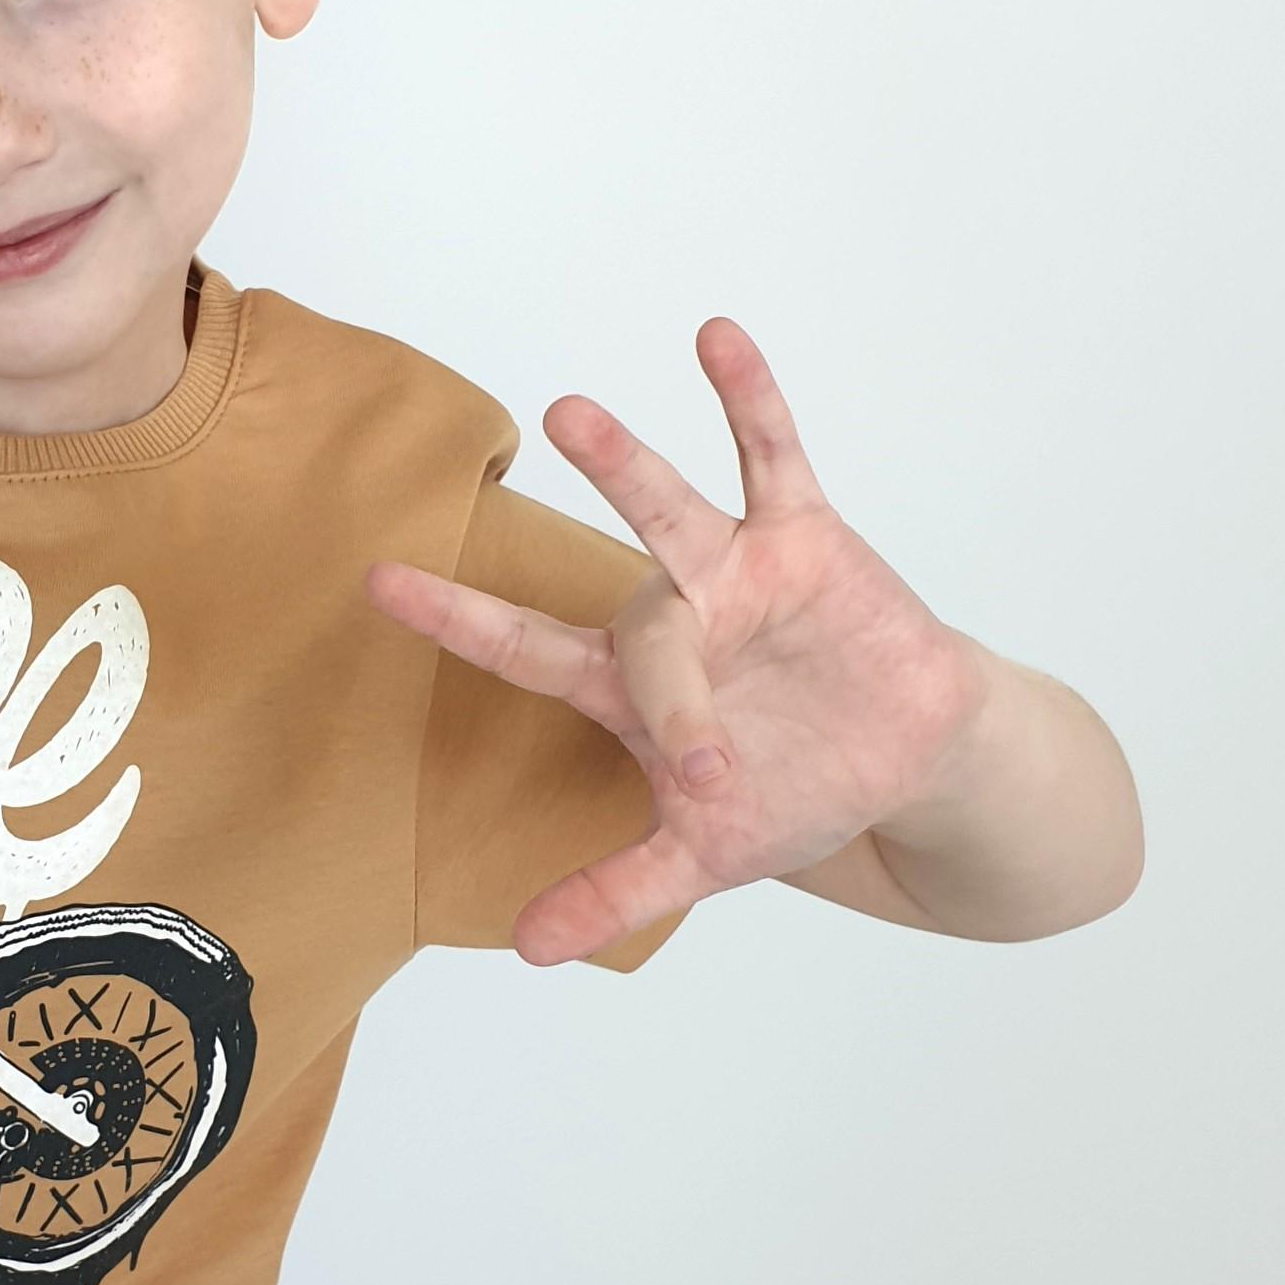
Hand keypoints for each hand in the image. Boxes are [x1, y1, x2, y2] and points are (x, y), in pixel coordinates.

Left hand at [367, 318, 990, 963]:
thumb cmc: (792, 793)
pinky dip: (748, 399)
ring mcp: (735, 572)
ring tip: (572, 417)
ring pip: (670, 512)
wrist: (907, 761)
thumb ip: (616, 892)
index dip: (454, 619)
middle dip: (654, 673)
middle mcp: (672, 617)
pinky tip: (715, 336)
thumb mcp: (700, 856)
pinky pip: (772, 458)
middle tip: (692, 739)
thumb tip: (530, 948)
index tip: (377, 583)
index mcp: (630, 689)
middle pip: (627, 609)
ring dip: (626, 467)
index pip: (524, 649)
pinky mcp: (807, 539)